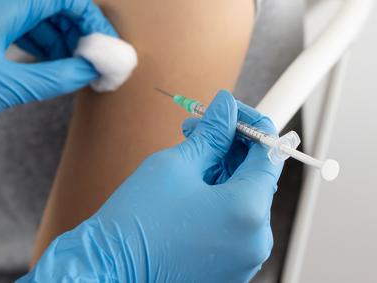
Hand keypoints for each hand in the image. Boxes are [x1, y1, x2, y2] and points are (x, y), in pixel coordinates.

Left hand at [0, 0, 115, 171]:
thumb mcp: (5, 90)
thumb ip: (54, 78)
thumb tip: (90, 70)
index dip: (86, 14)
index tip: (102, 40)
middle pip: (44, 1)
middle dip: (73, 24)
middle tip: (91, 53)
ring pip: (29, 14)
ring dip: (55, 35)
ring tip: (73, 62)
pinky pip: (13, 27)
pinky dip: (35, 42)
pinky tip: (47, 63)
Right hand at [20, 91, 282, 282]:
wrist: (108, 269)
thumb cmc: (137, 221)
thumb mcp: (176, 164)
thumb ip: (212, 133)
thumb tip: (227, 109)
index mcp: (248, 210)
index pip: (268, 152)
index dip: (249, 124)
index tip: (228, 111)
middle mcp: (257, 240)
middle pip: (257, 177)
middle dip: (231, 147)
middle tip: (199, 129)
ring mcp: (245, 259)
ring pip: (244, 201)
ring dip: (223, 173)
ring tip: (188, 160)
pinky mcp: (229, 270)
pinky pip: (234, 225)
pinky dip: (219, 201)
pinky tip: (190, 190)